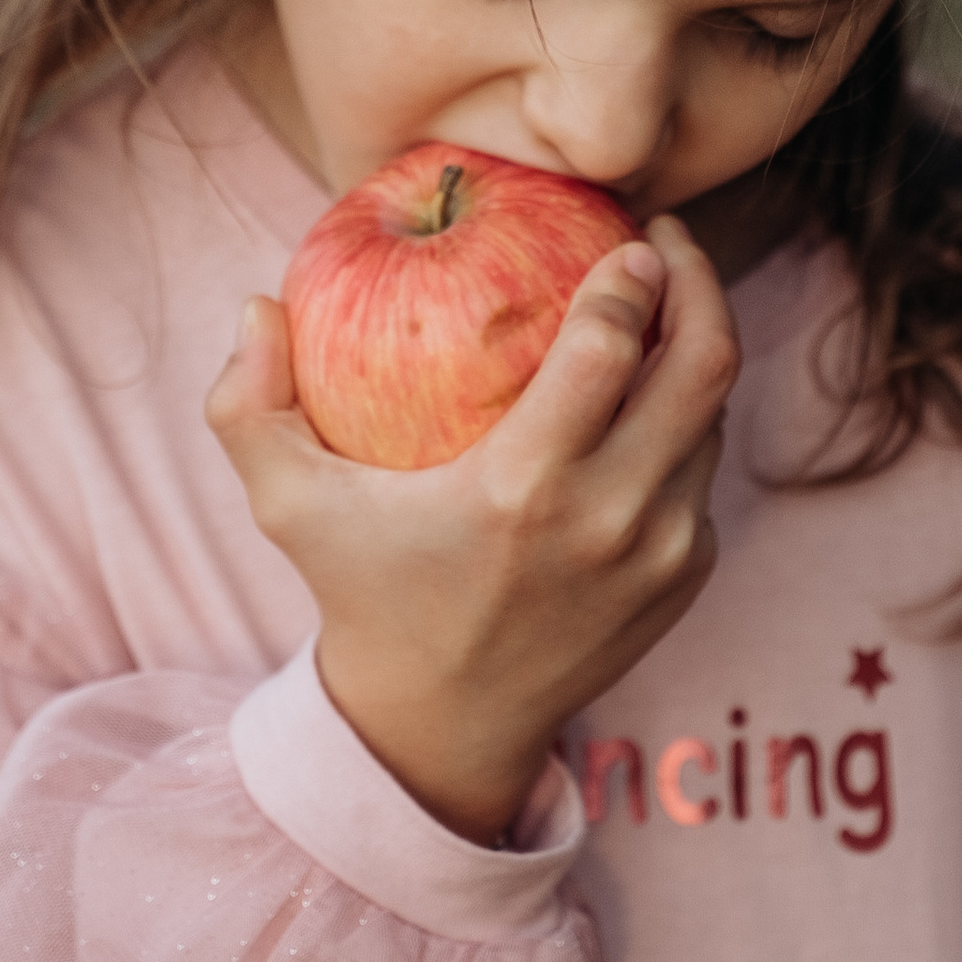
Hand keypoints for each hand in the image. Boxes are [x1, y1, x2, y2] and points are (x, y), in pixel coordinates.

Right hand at [207, 215, 738, 843]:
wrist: (444, 725)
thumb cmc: (364, 593)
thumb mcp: (287, 506)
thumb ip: (248, 405)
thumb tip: (258, 304)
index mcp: (523, 490)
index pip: (611, 347)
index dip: (634, 276)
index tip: (625, 236)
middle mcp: (611, 520)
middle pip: (705, 366)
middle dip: (698, 284)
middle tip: (668, 243)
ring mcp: (664, 555)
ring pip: (712, 417)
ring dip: (696, 349)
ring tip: (663, 303)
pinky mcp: (688, 580)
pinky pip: (703, 473)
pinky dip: (684, 422)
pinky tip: (648, 390)